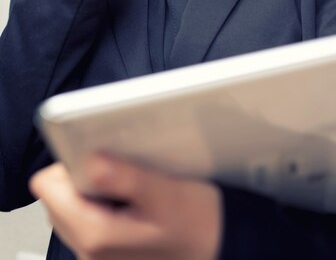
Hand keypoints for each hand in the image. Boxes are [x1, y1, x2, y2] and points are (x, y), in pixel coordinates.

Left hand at [30, 156, 222, 259]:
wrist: (220, 245)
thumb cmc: (198, 222)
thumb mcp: (165, 193)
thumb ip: (125, 177)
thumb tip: (90, 160)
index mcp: (94, 235)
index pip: (48, 186)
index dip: (69, 162)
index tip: (98, 154)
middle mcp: (88, 251)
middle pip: (56, 195)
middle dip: (81, 175)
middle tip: (120, 170)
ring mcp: (96, 254)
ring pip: (71, 205)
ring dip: (93, 188)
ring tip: (130, 186)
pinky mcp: (105, 251)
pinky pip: (87, 216)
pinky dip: (103, 201)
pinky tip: (133, 199)